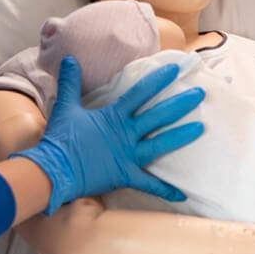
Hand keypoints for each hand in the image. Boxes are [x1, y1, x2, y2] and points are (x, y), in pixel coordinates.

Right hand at [12, 57, 203, 213]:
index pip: (141, 93)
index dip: (158, 80)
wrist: (53, 170)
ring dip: (181, 136)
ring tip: (201, 128)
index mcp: (114, 116)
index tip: (176, 69)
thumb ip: (70, 82)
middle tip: (200, 94)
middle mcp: (126, 134)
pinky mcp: (125, 175)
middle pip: (158, 116)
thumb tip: (68, 58)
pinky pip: (148, 185)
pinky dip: (164, 190)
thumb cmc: (60, 139)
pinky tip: (181, 195)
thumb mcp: (66, 107)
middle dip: (180, 104)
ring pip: (160, 145)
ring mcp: (128, 155)